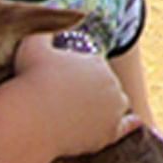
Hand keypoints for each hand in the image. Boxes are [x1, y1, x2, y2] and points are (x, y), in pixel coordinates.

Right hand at [12, 34, 139, 157]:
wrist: (28, 121)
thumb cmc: (28, 81)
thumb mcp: (32, 45)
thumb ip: (44, 32)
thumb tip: (51, 27)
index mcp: (96, 62)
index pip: (93, 67)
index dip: (79, 75)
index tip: (63, 83)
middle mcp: (110, 84)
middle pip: (105, 86)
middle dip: (93, 90)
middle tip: (68, 100)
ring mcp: (113, 110)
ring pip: (116, 105)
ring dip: (107, 106)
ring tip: (86, 113)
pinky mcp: (110, 134)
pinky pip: (125, 128)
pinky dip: (129, 125)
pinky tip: (134, 123)